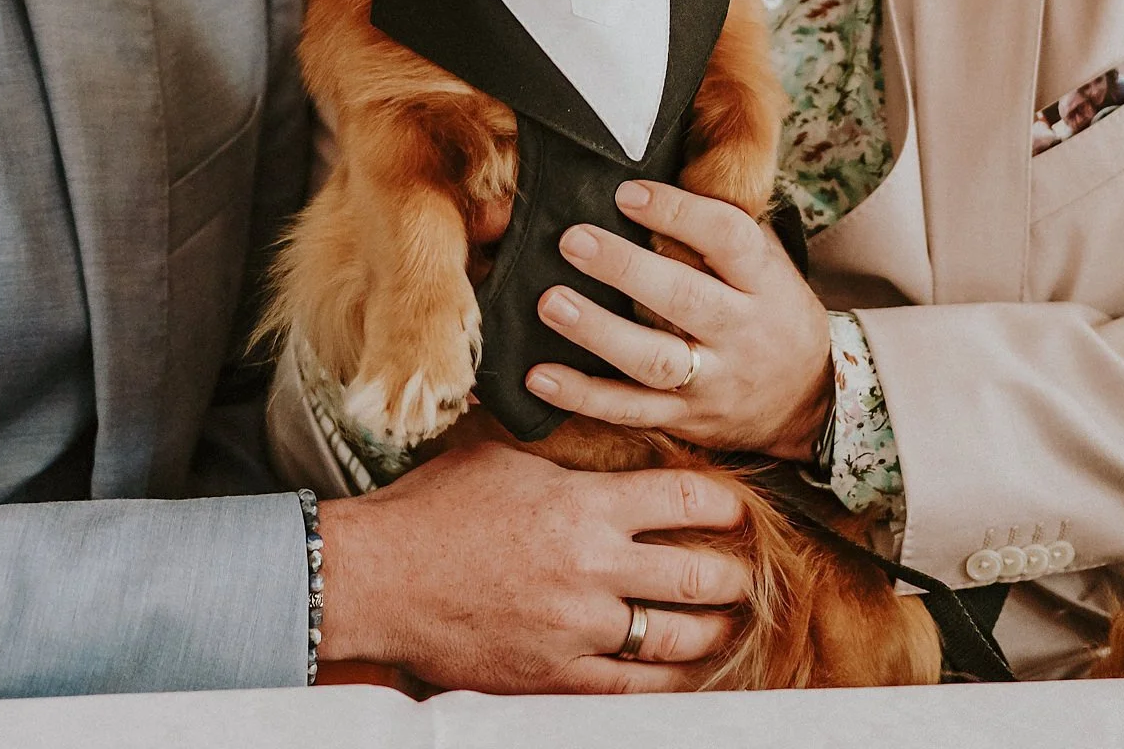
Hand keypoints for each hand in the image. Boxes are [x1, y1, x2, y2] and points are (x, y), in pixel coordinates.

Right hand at [316, 442, 749, 691]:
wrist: (377, 577)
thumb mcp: (501, 457)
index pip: (685, 501)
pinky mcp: (557, 675)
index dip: (725, 505)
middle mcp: (592, 569)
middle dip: (734, 573)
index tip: (738, 507)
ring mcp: (578, 628)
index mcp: (583, 506)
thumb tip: (591, 437)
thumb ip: (559, 458)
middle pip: (698, 575)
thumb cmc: (431, 508)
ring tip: (725, 620)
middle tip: (746, 569)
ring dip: (713, 628)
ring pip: (677, 637)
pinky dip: (670, 678)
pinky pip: (634, 686)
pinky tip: (685, 668)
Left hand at [525, 180, 831, 460]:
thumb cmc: (773, 311)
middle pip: (684, 299)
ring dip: (597, 332)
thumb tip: (653, 173)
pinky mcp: (684, 419)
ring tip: (550, 302)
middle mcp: (740, 331)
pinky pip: (629, 411)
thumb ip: (721, 225)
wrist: (811, 401)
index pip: (727, 239)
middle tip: (572, 240)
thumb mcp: (767, 263)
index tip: (626, 193)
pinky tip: (538, 375)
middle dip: (625, 269)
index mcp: (763, 282)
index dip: (678, 213)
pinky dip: (582, 396)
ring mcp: (712, 381)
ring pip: (653, 360)